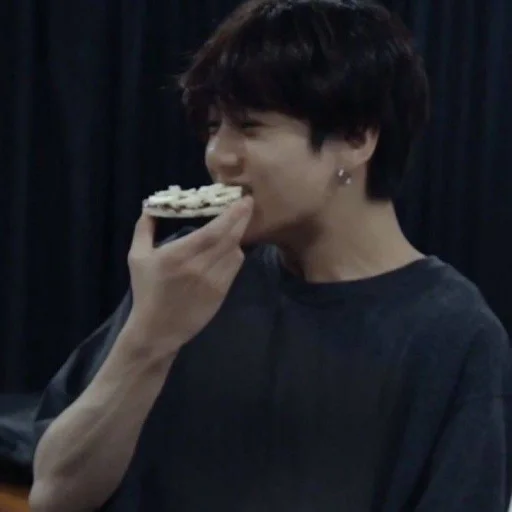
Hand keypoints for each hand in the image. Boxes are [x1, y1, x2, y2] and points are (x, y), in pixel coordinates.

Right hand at [124, 197, 253, 357]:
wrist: (157, 329)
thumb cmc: (147, 291)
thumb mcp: (137, 257)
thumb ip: (143, 229)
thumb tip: (150, 206)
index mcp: (178, 255)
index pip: (213, 231)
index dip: (231, 214)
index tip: (241, 199)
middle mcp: (199, 267)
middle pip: (230, 238)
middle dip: (243, 218)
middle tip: (248, 202)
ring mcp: (213, 282)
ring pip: (236, 252)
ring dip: (238, 236)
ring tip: (237, 224)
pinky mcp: (221, 293)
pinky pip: (235, 268)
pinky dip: (235, 254)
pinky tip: (231, 247)